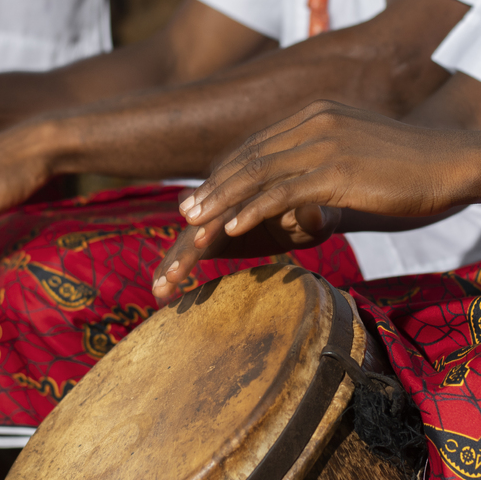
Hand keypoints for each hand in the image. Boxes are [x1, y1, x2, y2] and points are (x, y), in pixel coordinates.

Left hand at [150, 101, 480, 296]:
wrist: (457, 163)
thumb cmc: (413, 170)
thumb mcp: (359, 159)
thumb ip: (323, 173)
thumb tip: (298, 206)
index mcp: (317, 114)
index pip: (256, 145)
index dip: (224, 174)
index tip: (202, 199)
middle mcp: (315, 121)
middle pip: (248, 157)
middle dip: (213, 189)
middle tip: (184, 216)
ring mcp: (325, 142)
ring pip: (257, 173)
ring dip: (221, 202)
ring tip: (195, 226)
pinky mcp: (338, 169)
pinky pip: (283, 192)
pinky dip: (252, 210)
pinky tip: (232, 229)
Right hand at [151, 203, 340, 301]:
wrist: (313, 208)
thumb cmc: (322, 212)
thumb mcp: (322, 215)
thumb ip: (315, 215)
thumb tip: (313, 214)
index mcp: (251, 188)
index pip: (227, 206)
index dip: (213, 225)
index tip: (200, 247)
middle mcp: (227, 199)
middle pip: (199, 223)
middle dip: (183, 250)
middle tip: (167, 278)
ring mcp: (216, 216)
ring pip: (190, 236)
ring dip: (172, 261)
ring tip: (158, 289)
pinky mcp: (213, 231)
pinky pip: (191, 247)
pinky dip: (175, 265)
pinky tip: (159, 291)